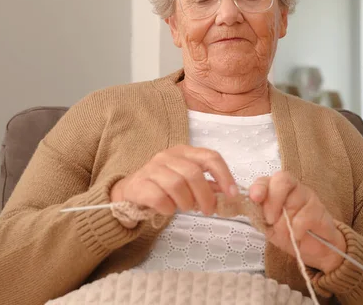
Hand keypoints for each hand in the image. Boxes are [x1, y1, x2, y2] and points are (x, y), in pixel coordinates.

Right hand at [110, 145, 238, 226]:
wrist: (130, 192)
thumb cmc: (164, 186)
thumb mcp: (187, 181)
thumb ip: (208, 185)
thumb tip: (231, 194)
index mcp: (184, 152)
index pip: (210, 157)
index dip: (224, 176)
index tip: (232, 195)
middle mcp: (167, 156)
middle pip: (193, 173)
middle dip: (205, 196)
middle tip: (208, 210)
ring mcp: (151, 168)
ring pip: (176, 184)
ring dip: (186, 202)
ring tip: (185, 208)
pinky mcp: (139, 184)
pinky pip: (159, 197)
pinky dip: (168, 208)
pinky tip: (168, 210)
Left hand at [249, 171, 346, 273]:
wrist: (314, 248)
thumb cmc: (289, 233)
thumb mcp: (268, 226)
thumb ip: (258, 214)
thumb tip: (246, 207)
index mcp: (275, 189)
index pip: (266, 180)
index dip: (259, 187)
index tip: (255, 198)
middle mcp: (292, 187)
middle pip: (281, 180)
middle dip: (273, 200)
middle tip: (270, 219)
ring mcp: (307, 195)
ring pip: (294, 199)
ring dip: (286, 220)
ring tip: (287, 231)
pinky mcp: (320, 209)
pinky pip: (304, 217)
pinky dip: (297, 230)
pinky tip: (298, 235)